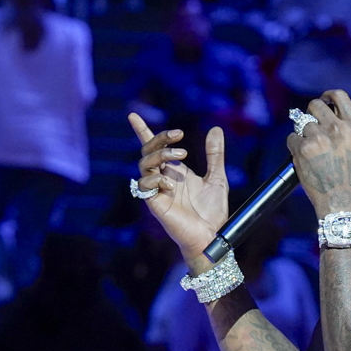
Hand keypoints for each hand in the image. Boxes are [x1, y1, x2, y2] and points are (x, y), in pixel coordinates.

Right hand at [128, 113, 229, 262]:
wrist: (211, 235)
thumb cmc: (212, 212)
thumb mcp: (218, 178)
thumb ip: (214, 155)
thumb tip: (215, 128)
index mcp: (173, 171)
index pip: (153, 148)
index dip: (142, 131)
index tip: (133, 115)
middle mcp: (162, 179)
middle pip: (147, 151)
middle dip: (159, 138)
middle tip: (179, 135)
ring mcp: (156, 191)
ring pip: (144, 165)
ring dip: (160, 155)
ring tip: (181, 156)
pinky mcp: (154, 205)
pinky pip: (144, 186)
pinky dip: (156, 180)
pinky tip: (171, 184)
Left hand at [285, 91, 350, 216]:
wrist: (341, 202)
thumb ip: (344, 129)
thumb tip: (326, 116)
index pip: (338, 95)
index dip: (327, 96)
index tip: (323, 100)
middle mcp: (337, 128)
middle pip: (315, 104)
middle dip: (311, 113)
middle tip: (311, 125)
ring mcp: (318, 137)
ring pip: (301, 122)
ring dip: (302, 132)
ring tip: (310, 149)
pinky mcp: (302, 148)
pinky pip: (292, 137)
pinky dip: (294, 145)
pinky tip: (303, 158)